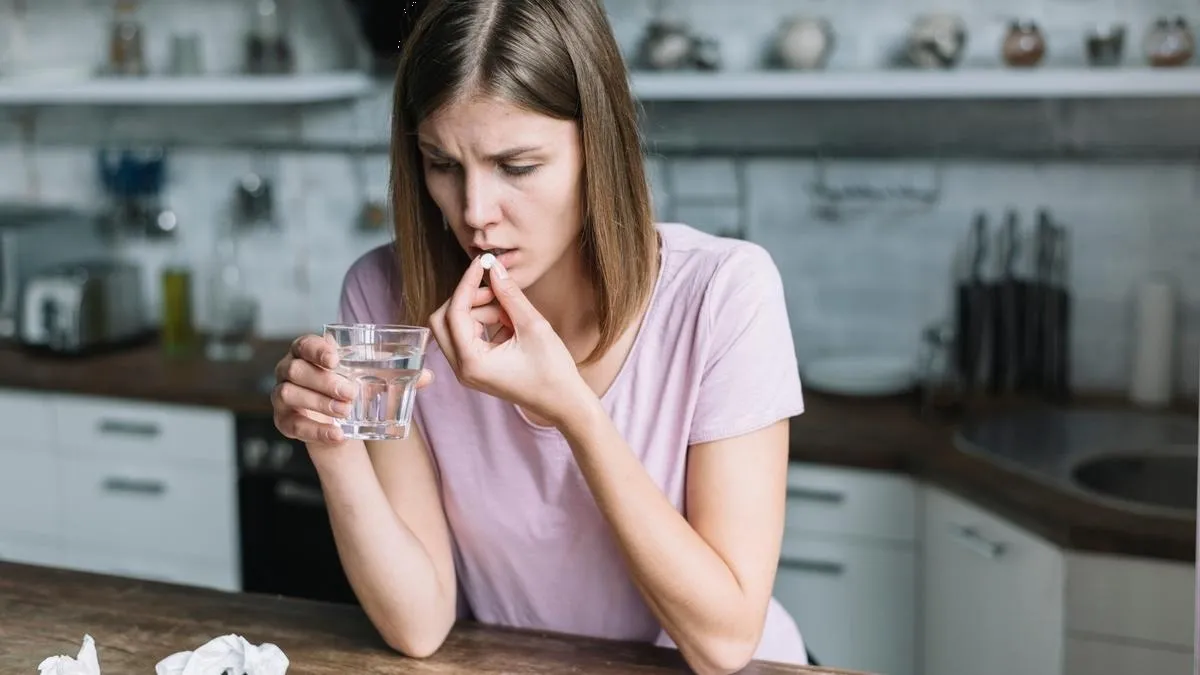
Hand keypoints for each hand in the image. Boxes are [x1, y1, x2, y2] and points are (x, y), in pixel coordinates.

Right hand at [272, 334, 433, 444]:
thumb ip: (399, 375)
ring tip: (346, 412)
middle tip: (351, 393)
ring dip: (319, 403)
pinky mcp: (284, 421)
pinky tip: (338, 435)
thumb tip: (428, 375)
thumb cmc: (354, 389)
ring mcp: (282, 396)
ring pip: (290, 394)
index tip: (336, 358)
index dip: (316, 349)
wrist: (340, 422)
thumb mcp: (375, 379)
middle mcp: (288, 370)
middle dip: (325, 381)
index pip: (304, 344)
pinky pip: (294, 425)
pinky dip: (317, 430)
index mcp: (308, 352)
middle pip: (297, 370)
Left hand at [428, 256, 589, 426]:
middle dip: (467, 299)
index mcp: (472, 362)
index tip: (481, 264)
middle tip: (494, 289)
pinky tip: (511, 324)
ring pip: (457, 327)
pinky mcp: (477, 368)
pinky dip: (486, 324)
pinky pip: (469, 337)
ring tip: (512, 313)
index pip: (454, 313)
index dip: (467, 284)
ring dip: (480, 311)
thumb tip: (494, 269)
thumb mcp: (533, 326)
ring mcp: (468, 370)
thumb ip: (510, 295)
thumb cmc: (552, 371)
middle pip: (443, 321)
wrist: (563, 402)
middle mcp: (462, 369)